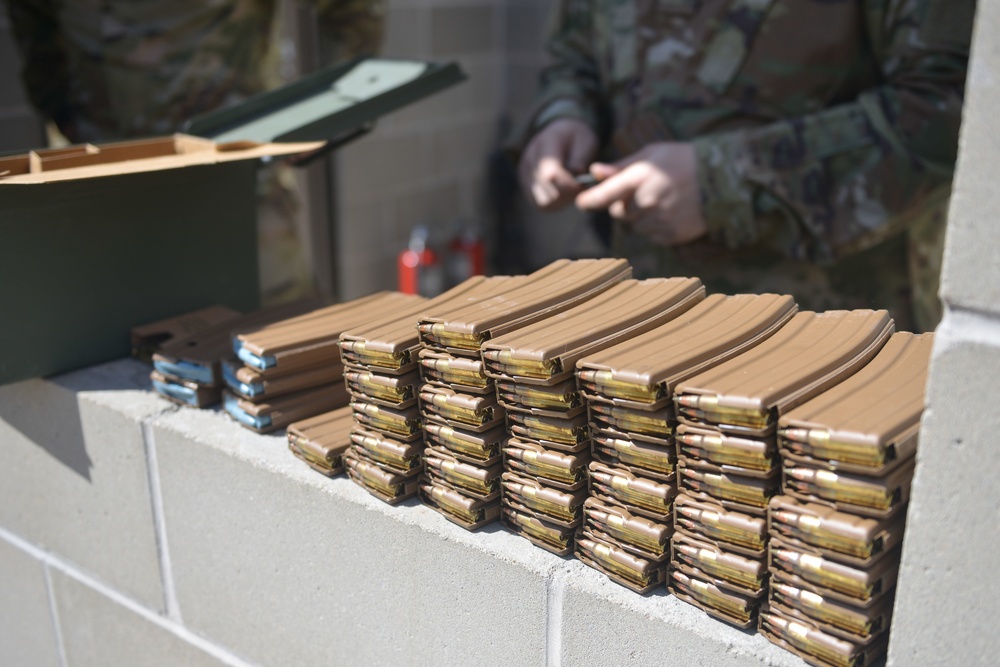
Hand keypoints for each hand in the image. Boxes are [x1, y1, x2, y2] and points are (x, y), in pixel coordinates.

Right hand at [519, 118, 597, 209]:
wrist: (560, 133)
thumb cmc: (576, 137)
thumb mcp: (585, 140)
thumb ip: (581, 158)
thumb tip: (577, 177)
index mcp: (545, 143)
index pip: (551, 175)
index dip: (570, 186)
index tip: (585, 185)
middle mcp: (529, 160)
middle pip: (548, 191)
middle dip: (569, 195)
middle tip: (582, 187)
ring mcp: (525, 174)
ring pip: (544, 202)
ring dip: (563, 200)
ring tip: (573, 188)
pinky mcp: (526, 186)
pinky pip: (541, 204)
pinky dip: (556, 202)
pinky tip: (564, 191)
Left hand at [575, 142, 706, 245]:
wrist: (723, 179)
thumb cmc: (683, 160)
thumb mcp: (652, 154)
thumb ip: (620, 166)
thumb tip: (593, 171)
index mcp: (639, 178)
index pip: (602, 196)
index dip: (588, 201)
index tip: (581, 202)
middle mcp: (646, 202)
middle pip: (619, 212)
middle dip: (625, 204)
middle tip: (646, 191)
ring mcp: (659, 221)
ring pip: (635, 225)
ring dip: (641, 216)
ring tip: (664, 200)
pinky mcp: (670, 236)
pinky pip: (651, 235)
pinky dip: (656, 226)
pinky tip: (672, 211)